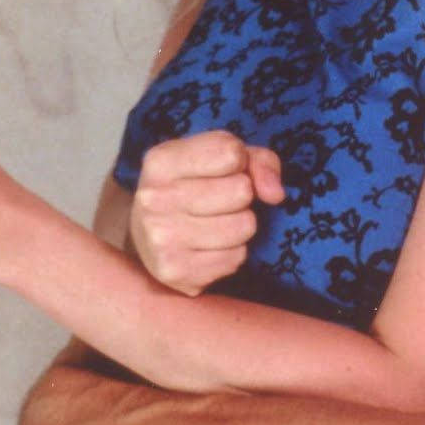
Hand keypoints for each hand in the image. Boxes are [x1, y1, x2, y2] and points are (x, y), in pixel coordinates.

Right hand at [130, 131, 283, 294]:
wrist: (149, 239)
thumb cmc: (194, 189)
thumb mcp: (222, 161)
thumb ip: (259, 162)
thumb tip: (275, 194)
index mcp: (161, 161)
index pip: (231, 153)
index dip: (239, 163)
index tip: (223, 172)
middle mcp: (154, 198)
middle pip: (241, 190)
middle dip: (241, 196)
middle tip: (220, 202)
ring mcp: (161, 237)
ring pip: (243, 226)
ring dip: (240, 226)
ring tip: (217, 223)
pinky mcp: (176, 271)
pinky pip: (236, 258)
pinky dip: (232, 253)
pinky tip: (210, 247)